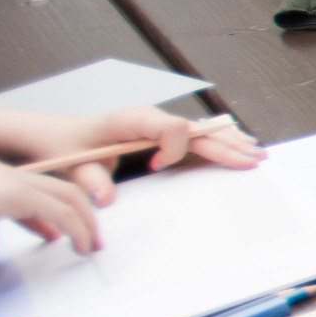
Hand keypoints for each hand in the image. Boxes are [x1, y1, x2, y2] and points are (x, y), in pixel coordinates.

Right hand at [0, 155, 107, 258]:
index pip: (28, 188)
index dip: (48, 212)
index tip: (59, 233)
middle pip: (55, 187)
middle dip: (78, 213)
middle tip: (90, 238)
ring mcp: (6, 178)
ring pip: (65, 196)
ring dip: (84, 222)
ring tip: (91, 245)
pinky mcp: (12, 192)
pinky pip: (59, 210)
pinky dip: (76, 228)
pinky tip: (79, 245)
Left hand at [18, 104, 261, 195]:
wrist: (59, 138)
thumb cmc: (66, 149)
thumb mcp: (71, 166)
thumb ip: (89, 179)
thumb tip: (104, 197)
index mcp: (130, 120)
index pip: (168, 127)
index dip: (170, 148)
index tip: (156, 166)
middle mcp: (149, 119)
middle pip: (195, 130)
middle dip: (224, 145)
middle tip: (251, 158)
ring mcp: (157, 125)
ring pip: (200, 130)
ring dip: (229, 141)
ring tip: (256, 151)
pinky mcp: (160, 134)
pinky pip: (195, 135)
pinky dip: (219, 140)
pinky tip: (240, 143)